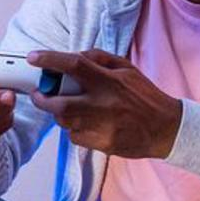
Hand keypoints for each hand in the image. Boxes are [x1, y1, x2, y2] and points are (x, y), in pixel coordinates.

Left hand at [27, 49, 183, 159]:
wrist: (166, 128)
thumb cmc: (145, 96)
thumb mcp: (127, 69)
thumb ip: (100, 58)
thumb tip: (75, 56)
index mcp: (110, 81)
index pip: (75, 65)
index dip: (50, 60)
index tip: (34, 57)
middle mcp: (104, 104)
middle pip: (60, 103)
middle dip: (41, 99)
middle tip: (37, 94)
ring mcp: (102, 127)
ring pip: (65, 122)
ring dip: (59, 113)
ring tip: (65, 107)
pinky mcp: (102, 144)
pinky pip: (76, 137)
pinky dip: (74, 129)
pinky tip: (85, 123)